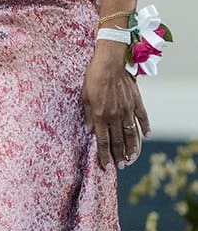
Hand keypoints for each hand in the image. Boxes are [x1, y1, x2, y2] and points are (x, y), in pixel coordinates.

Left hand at [82, 42, 149, 168]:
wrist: (108, 63)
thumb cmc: (93, 79)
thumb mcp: (84, 98)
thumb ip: (88, 116)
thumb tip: (90, 131)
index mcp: (100, 116)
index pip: (102, 141)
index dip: (104, 155)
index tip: (106, 166)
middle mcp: (115, 116)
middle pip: (118, 141)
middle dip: (119, 156)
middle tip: (121, 167)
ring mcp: (127, 109)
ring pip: (131, 134)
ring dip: (132, 148)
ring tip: (132, 159)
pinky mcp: (136, 102)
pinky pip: (143, 117)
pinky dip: (145, 128)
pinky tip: (147, 137)